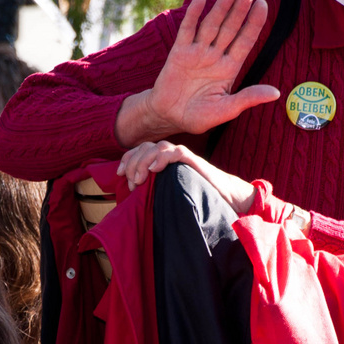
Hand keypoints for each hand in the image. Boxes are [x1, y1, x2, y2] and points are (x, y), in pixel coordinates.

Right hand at [114, 0, 274, 146]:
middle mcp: (215, 56)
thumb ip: (248, 98)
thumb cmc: (198, 116)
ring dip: (221, 7)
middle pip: (230, 28)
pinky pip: (188, 30)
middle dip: (240, 10)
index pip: (245, 41)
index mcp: (229, 68)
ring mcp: (197, 52)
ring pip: (211, 25)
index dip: (254, 23)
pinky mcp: (179, 52)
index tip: (263, 4)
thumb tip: (276, 93)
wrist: (168, 117)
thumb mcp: (226, 110)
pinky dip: (193, 15)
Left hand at [117, 141, 255, 213]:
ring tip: (140, 179)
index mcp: (163, 160)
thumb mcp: (168, 191)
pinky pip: (176, 152)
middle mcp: (171, 154)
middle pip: (145, 147)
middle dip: (133, 164)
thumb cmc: (196, 195)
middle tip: (132, 183)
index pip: (140, 150)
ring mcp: (182, 156)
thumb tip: (133, 196)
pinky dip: (162, 158)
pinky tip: (155, 169)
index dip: (127, 159)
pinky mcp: (194, 161)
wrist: (224, 196)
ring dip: (144, 161)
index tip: (119, 174)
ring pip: (157, 147)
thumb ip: (153, 188)